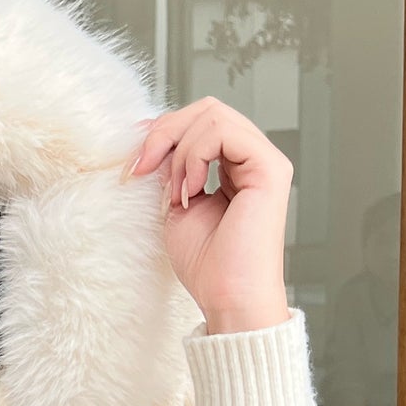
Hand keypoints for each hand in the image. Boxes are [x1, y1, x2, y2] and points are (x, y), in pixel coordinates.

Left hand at [122, 97, 291, 329]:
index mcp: (234, 165)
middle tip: (144, 169)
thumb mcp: (175, 202)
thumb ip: (169, 167)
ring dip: (179, 152)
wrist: (227, 296)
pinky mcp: (270, 167)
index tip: (135, 166)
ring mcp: (265, 160)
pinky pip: (223, 132)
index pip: (199, 121)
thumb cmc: (206, 263)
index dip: (162, 132)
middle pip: (206, 109)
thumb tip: (149, 131)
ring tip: (177, 193)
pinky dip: (194, 157)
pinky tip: (191, 191)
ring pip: (213, 115)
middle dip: (165, 133)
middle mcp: (253, 158)